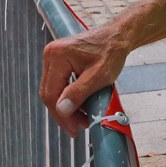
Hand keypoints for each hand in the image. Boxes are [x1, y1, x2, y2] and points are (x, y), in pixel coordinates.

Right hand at [40, 20, 133, 137]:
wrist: (117, 37)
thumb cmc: (111, 53)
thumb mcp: (98, 76)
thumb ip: (78, 93)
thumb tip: (61, 110)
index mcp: (57, 56)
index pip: (51, 93)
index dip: (61, 114)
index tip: (73, 130)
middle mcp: (50, 54)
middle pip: (49, 92)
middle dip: (63, 113)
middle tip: (78, 127)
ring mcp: (53, 56)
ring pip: (52, 89)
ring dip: (66, 106)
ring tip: (83, 118)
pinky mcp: (58, 60)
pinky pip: (58, 83)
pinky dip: (68, 97)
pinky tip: (80, 105)